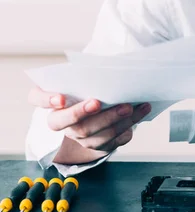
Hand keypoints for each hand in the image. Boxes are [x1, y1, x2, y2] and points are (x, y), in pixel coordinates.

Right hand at [28, 86, 150, 162]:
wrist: (101, 112)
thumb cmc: (92, 89)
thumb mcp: (87, 79)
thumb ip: (91, 75)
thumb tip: (113, 66)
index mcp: (53, 101)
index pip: (37, 98)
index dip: (46, 99)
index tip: (60, 98)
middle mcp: (62, 123)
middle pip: (70, 124)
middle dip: (86, 113)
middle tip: (100, 103)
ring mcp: (80, 137)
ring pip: (95, 135)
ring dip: (116, 120)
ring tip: (131, 106)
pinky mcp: (100, 145)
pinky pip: (114, 140)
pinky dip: (130, 125)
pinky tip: (141, 111)